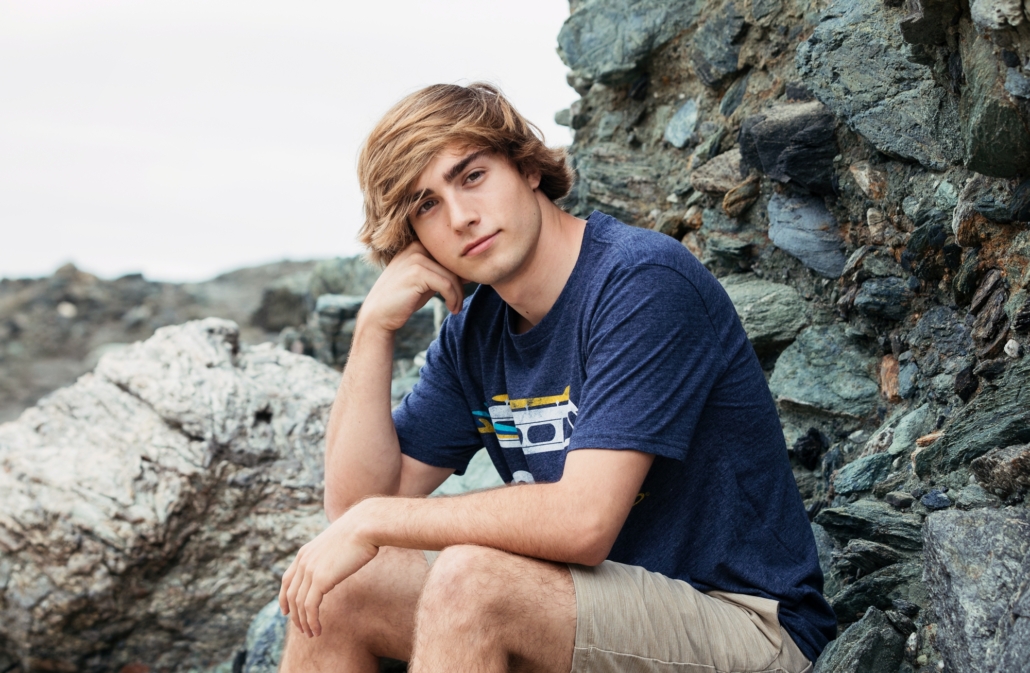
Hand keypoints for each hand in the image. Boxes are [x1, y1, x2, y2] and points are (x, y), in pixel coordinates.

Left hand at [278, 511, 379, 636]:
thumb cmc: (359, 532)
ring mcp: (310, 570)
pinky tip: (318, 630)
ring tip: (311, 634)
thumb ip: (330, 554)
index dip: (284, 598)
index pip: (286, 579)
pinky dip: (312, 621)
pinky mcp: (321, 580)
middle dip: (294, 615)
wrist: (365, 526)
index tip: (286, 611)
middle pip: (290, 595)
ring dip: (303, 622)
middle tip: (302, 629)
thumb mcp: (338, 543)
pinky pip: (310, 607)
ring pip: (299, 604)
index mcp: (305, 552)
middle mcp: (303, 561)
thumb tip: (337, 562)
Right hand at [360, 241, 464, 333]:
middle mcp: (416, 246)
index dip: (460, 273)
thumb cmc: (404, 298)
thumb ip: (443, 273)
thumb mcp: (426, 281)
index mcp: (418, 244)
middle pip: (452, 264)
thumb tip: (469, 272)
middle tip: (460, 303)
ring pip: (451, 276)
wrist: (379, 314)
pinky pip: (446, 285)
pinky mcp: (417, 272)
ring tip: (456, 308)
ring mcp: (415, 258)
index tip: (463, 291)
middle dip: (461, 285)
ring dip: (458, 295)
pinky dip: (453, 299)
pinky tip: (451, 308)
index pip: (448, 255)